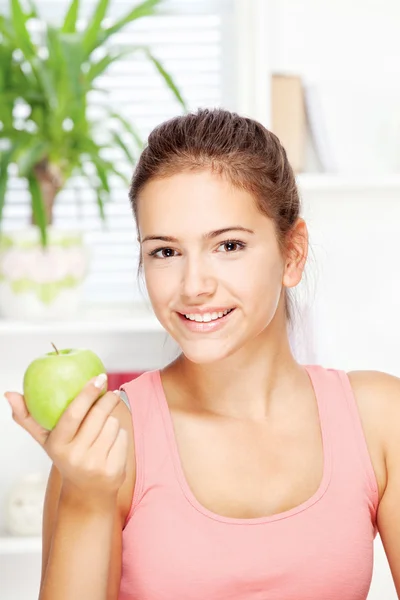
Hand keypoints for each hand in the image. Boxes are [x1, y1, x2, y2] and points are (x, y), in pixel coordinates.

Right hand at [4, 374, 127, 502]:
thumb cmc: (66, 456)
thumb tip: (9, 394)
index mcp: (57, 445)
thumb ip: (28, 417)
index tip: (98, 378)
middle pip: (98, 416)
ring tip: (104, 426)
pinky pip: (123, 438)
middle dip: (107, 400)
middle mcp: (75, 456)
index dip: (87, 393)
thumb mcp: (46, 440)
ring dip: (112, 420)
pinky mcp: (113, 470)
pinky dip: (120, 435)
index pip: (73, 414)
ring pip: (113, 425)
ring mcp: (95, 465)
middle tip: (109, 392)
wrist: (86, 492)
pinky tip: (112, 441)